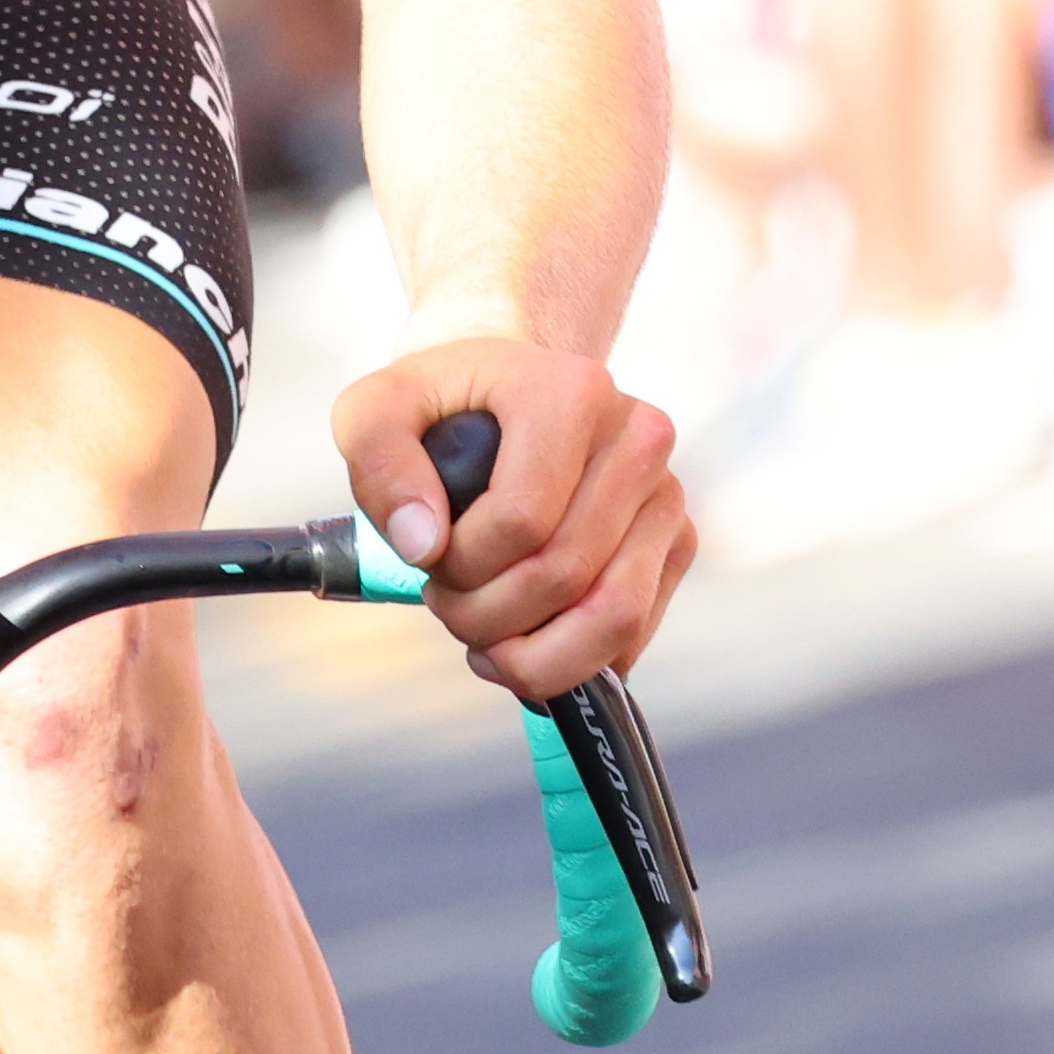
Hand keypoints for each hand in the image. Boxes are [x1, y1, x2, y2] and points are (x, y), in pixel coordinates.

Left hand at [331, 337, 689, 697]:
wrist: (506, 391)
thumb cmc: (441, 405)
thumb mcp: (376, 410)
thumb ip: (380, 465)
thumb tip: (422, 546)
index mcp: (572, 394)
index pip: (521, 520)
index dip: (460, 565)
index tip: (427, 559)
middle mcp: (637, 439)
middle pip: (564, 575)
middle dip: (486, 616)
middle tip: (444, 602)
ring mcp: (666, 494)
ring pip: (615, 618)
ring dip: (534, 655)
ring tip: (482, 637)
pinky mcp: (676, 543)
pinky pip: (634, 635)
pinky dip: (572, 662)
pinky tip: (523, 644)